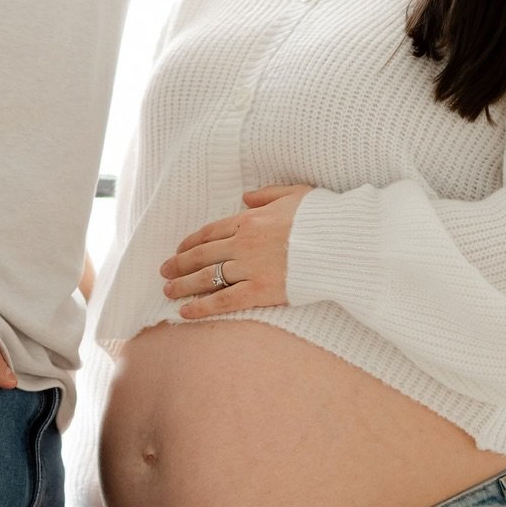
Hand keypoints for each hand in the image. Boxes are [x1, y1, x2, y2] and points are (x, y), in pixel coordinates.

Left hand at [160, 184, 313, 318]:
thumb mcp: (295, 194)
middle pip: (203, 254)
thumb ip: (267, 195)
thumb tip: (245, 196)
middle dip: (180, 263)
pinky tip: (184, 312)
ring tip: (167, 291)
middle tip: (164, 271)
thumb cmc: (324, 218)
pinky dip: (201, 307)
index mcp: (251, 219)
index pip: (212, 231)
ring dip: (183, 285)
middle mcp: (244, 242)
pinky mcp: (259, 290)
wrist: (341, 242)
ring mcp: (250, 267)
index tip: (179, 249)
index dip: (192, 241)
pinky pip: (223, 300)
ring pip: (207, 277)